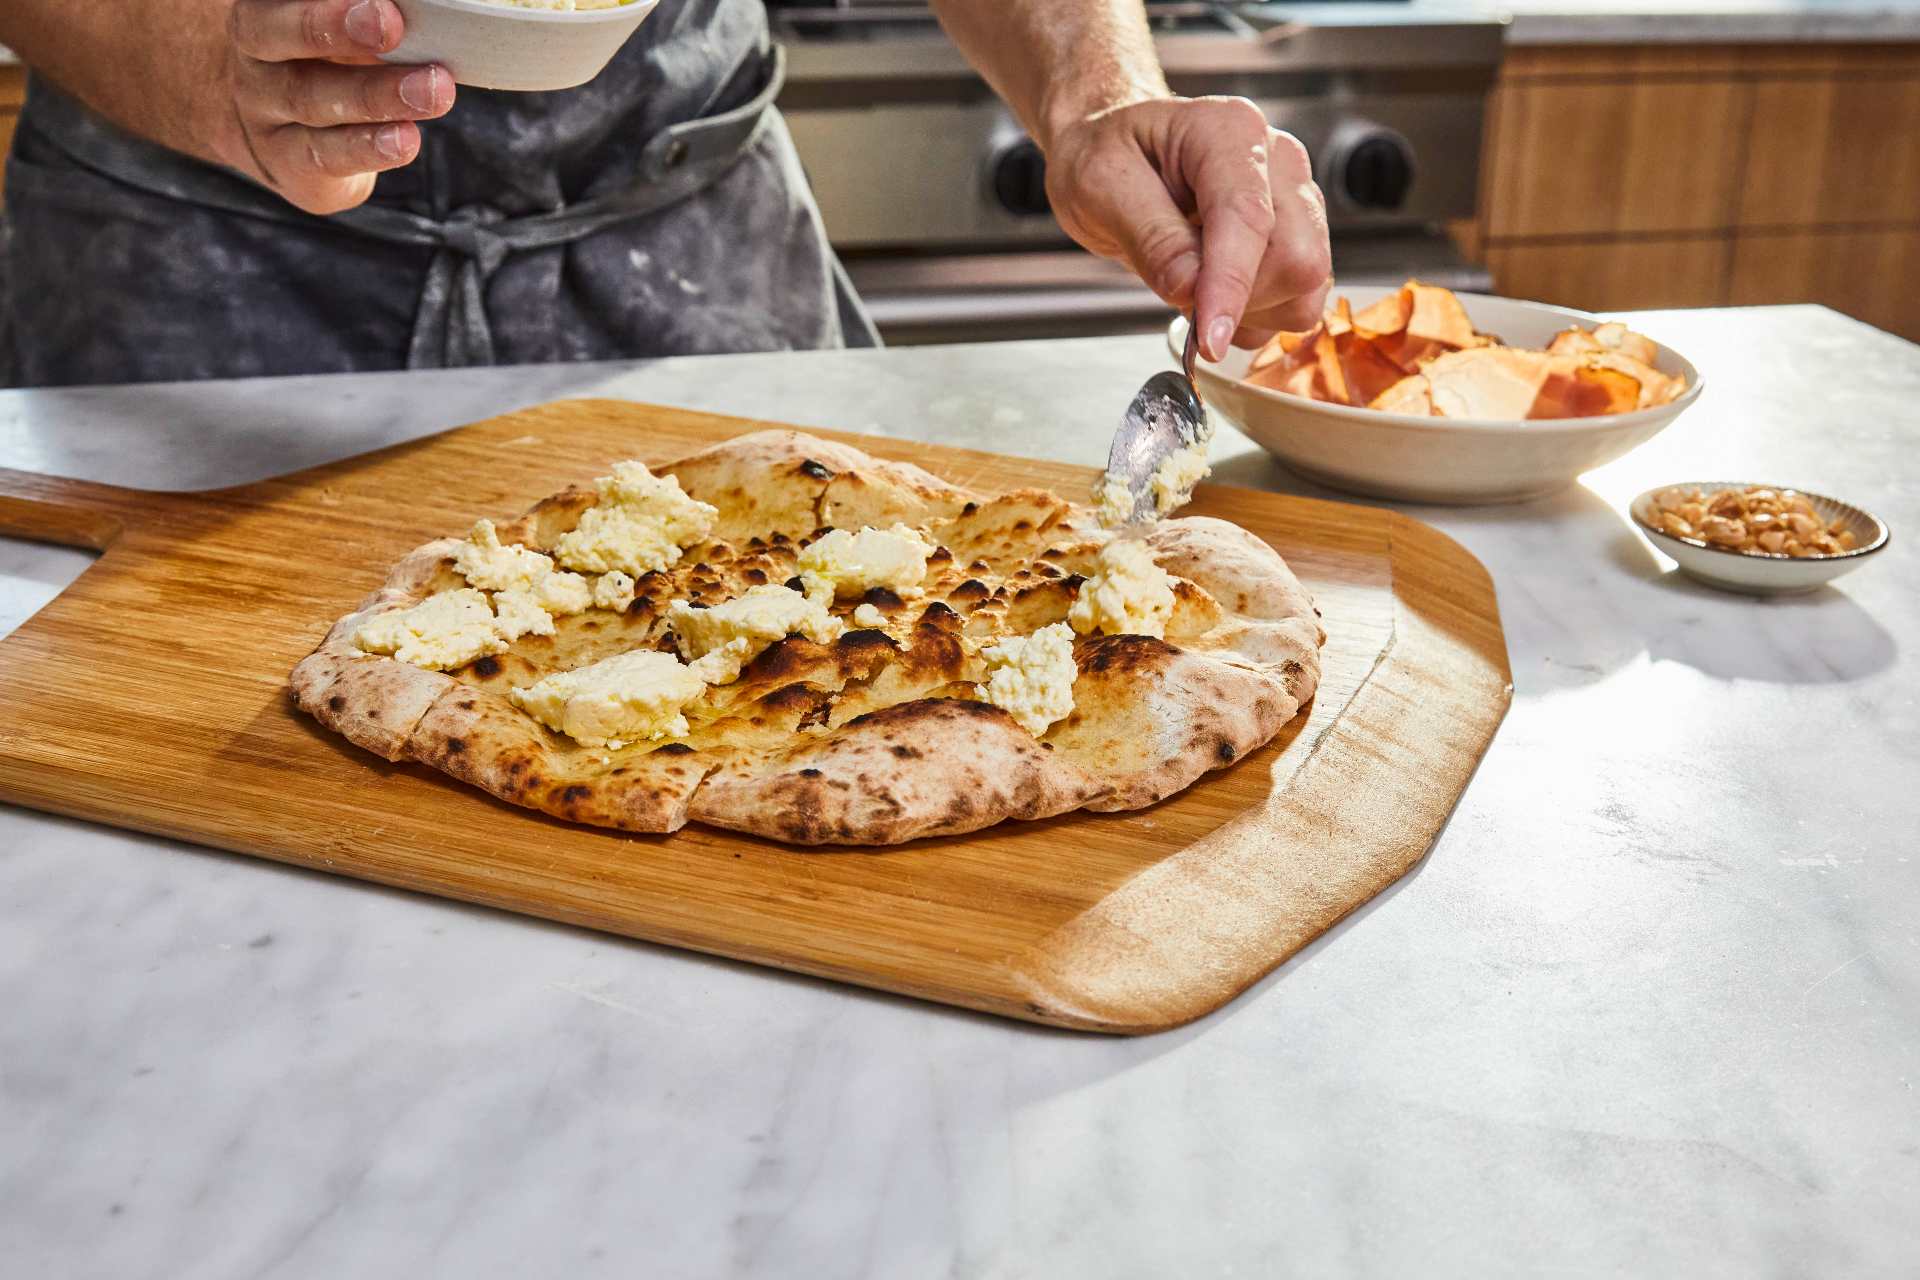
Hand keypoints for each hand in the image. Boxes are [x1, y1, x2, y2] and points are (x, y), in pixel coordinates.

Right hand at [223, 0, 454, 213]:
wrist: (275, 132)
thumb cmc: (323, 62)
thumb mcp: (336, 27)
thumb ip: (366, 14)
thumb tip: (419, 8)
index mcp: (262, 7)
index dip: (320, 0)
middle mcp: (253, 56)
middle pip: (277, 34)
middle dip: (333, 27)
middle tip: (390, 24)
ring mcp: (263, 114)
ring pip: (309, 100)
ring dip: (375, 95)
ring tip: (432, 90)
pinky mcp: (288, 164)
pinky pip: (325, 156)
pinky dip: (369, 148)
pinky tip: (405, 138)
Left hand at [1044, 95, 1331, 359]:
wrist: (1116, 154)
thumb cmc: (1107, 157)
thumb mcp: (1102, 187)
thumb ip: (1152, 238)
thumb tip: (1191, 289)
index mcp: (1229, 131)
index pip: (1248, 217)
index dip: (1231, 284)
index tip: (1210, 339)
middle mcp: (1277, 160)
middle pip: (1296, 258)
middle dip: (1238, 298)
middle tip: (1179, 292)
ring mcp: (1295, 200)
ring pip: (1304, 287)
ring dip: (1248, 311)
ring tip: (1193, 285)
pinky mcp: (1297, 236)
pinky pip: (1298, 302)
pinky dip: (1256, 317)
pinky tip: (1216, 294)